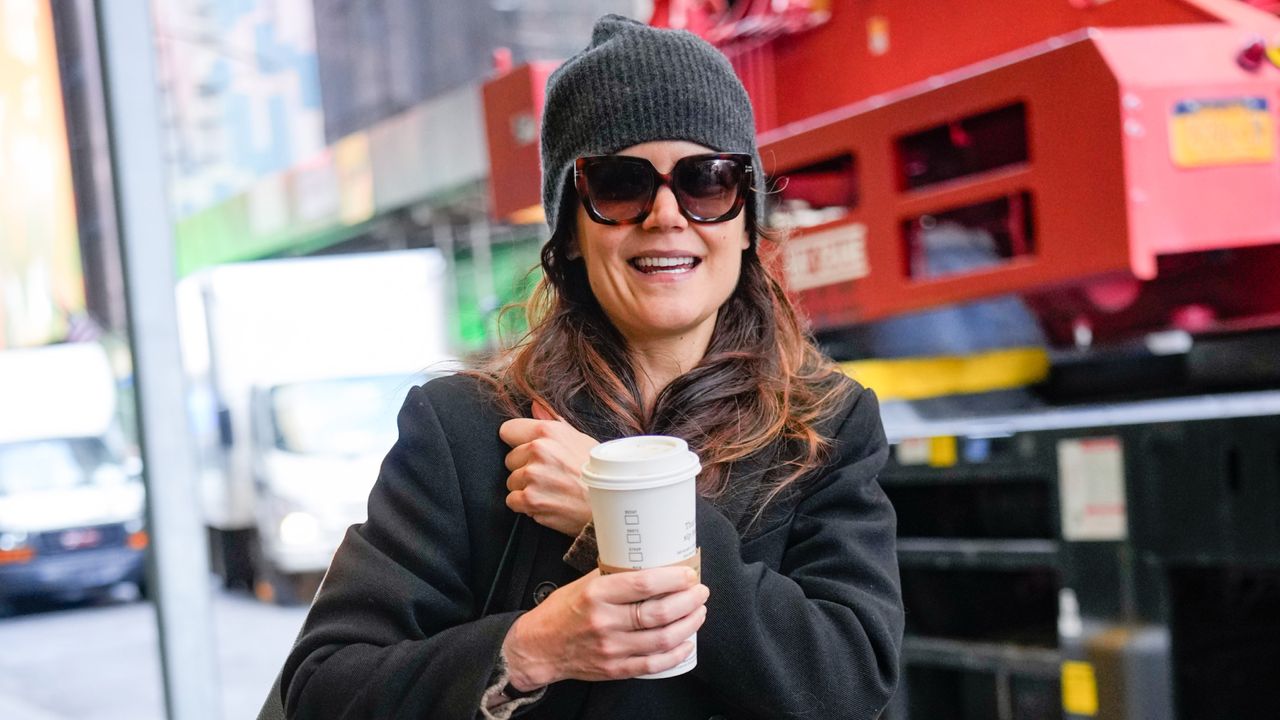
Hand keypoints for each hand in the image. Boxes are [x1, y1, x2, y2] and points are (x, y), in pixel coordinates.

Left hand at [499, 402, 597, 536]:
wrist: (612, 502)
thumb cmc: (598, 471)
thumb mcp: (579, 438)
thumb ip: (552, 421)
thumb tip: (534, 405)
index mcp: (547, 431)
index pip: (508, 430)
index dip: (517, 442)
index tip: (528, 452)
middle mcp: (538, 450)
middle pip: (510, 459)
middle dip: (524, 468)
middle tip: (549, 475)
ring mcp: (533, 475)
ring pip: (511, 482)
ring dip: (526, 488)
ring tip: (550, 490)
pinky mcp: (531, 499)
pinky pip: (512, 501)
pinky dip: (526, 506)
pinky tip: (547, 502)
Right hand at [501, 567, 708, 689]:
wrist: (539, 648)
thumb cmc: (562, 611)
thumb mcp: (583, 584)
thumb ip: (613, 575)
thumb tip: (649, 562)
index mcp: (596, 594)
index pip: (643, 584)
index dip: (673, 579)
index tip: (688, 573)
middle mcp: (605, 621)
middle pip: (658, 613)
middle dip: (688, 601)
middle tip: (700, 592)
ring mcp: (611, 648)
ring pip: (662, 639)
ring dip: (688, 624)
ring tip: (698, 612)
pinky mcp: (615, 669)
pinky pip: (653, 664)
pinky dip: (675, 653)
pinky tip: (687, 642)